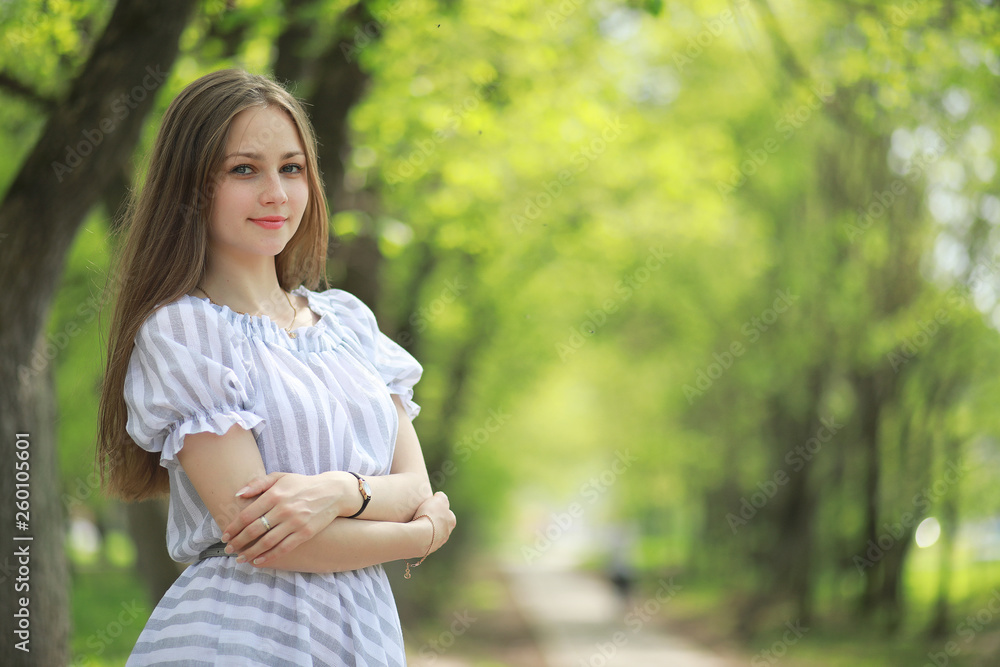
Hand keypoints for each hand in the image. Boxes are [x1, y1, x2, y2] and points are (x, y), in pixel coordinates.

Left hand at [222, 471, 356, 566]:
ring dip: (250, 552)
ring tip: (240, 558)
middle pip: (254, 530)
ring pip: (266, 542)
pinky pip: (283, 548)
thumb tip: (238, 495)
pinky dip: (269, 556)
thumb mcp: (280, 477)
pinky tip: (258, 561)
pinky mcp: (305, 533)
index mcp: (275, 494)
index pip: (247, 515)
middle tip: (229, 549)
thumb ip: (258, 484)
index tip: (225, 535)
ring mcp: (295, 523)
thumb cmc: (302, 484)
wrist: (332, 492)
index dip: (233, 527)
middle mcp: (283, 509)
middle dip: (238, 542)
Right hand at [412, 491, 456, 554]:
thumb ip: (442, 496)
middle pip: (440, 525)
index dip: (438, 509)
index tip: (430, 507)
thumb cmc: (430, 515)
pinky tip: (413, 533)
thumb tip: (440, 496)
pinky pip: (423, 542)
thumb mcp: (439, 498)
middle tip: (422, 515)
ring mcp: (437, 544)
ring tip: (416, 524)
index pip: (447, 513)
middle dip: (433, 521)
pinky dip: (419, 537)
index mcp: (451, 521)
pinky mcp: (426, 551)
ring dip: (426, 530)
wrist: (419, 536)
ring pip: (432, 535)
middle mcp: (447, 534)